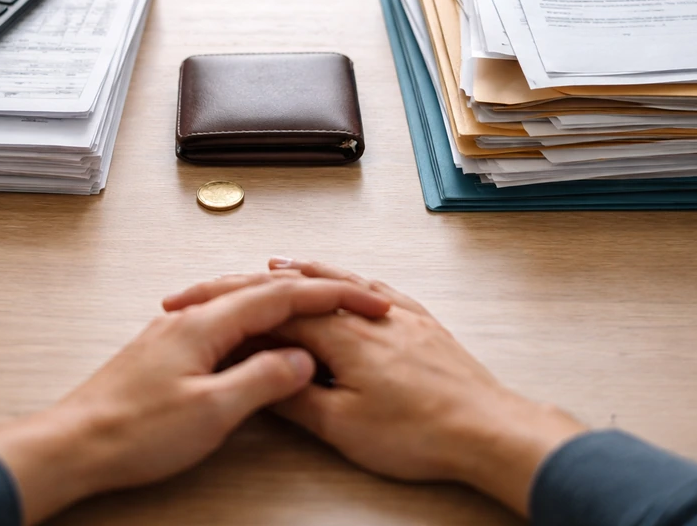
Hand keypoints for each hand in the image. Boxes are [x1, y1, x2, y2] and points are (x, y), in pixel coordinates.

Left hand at [0, 276, 390, 524]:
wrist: (74, 445)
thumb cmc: (132, 431)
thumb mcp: (212, 412)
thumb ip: (262, 379)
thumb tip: (300, 358)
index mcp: (206, 323)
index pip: (282, 295)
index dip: (331, 296)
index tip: (366, 300)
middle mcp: (190, 317)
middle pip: (263, 290)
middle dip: (314, 293)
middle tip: (352, 300)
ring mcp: (176, 331)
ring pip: (242, 304)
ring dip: (285, 305)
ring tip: (318, 311)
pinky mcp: (167, 351)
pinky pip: (224, 323)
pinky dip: (257, 324)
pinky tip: (261, 339)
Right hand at [164, 258, 586, 515]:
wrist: (487, 429)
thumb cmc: (421, 432)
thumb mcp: (343, 427)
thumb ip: (297, 399)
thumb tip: (262, 379)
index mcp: (345, 335)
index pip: (277, 313)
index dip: (237, 311)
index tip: (209, 309)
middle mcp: (370, 314)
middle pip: (305, 288)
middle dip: (264, 283)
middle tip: (235, 279)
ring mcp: (399, 314)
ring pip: (342, 281)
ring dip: (307, 272)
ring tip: (282, 265)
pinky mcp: (421, 323)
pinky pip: (376, 288)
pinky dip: (351, 280)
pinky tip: (351, 282)